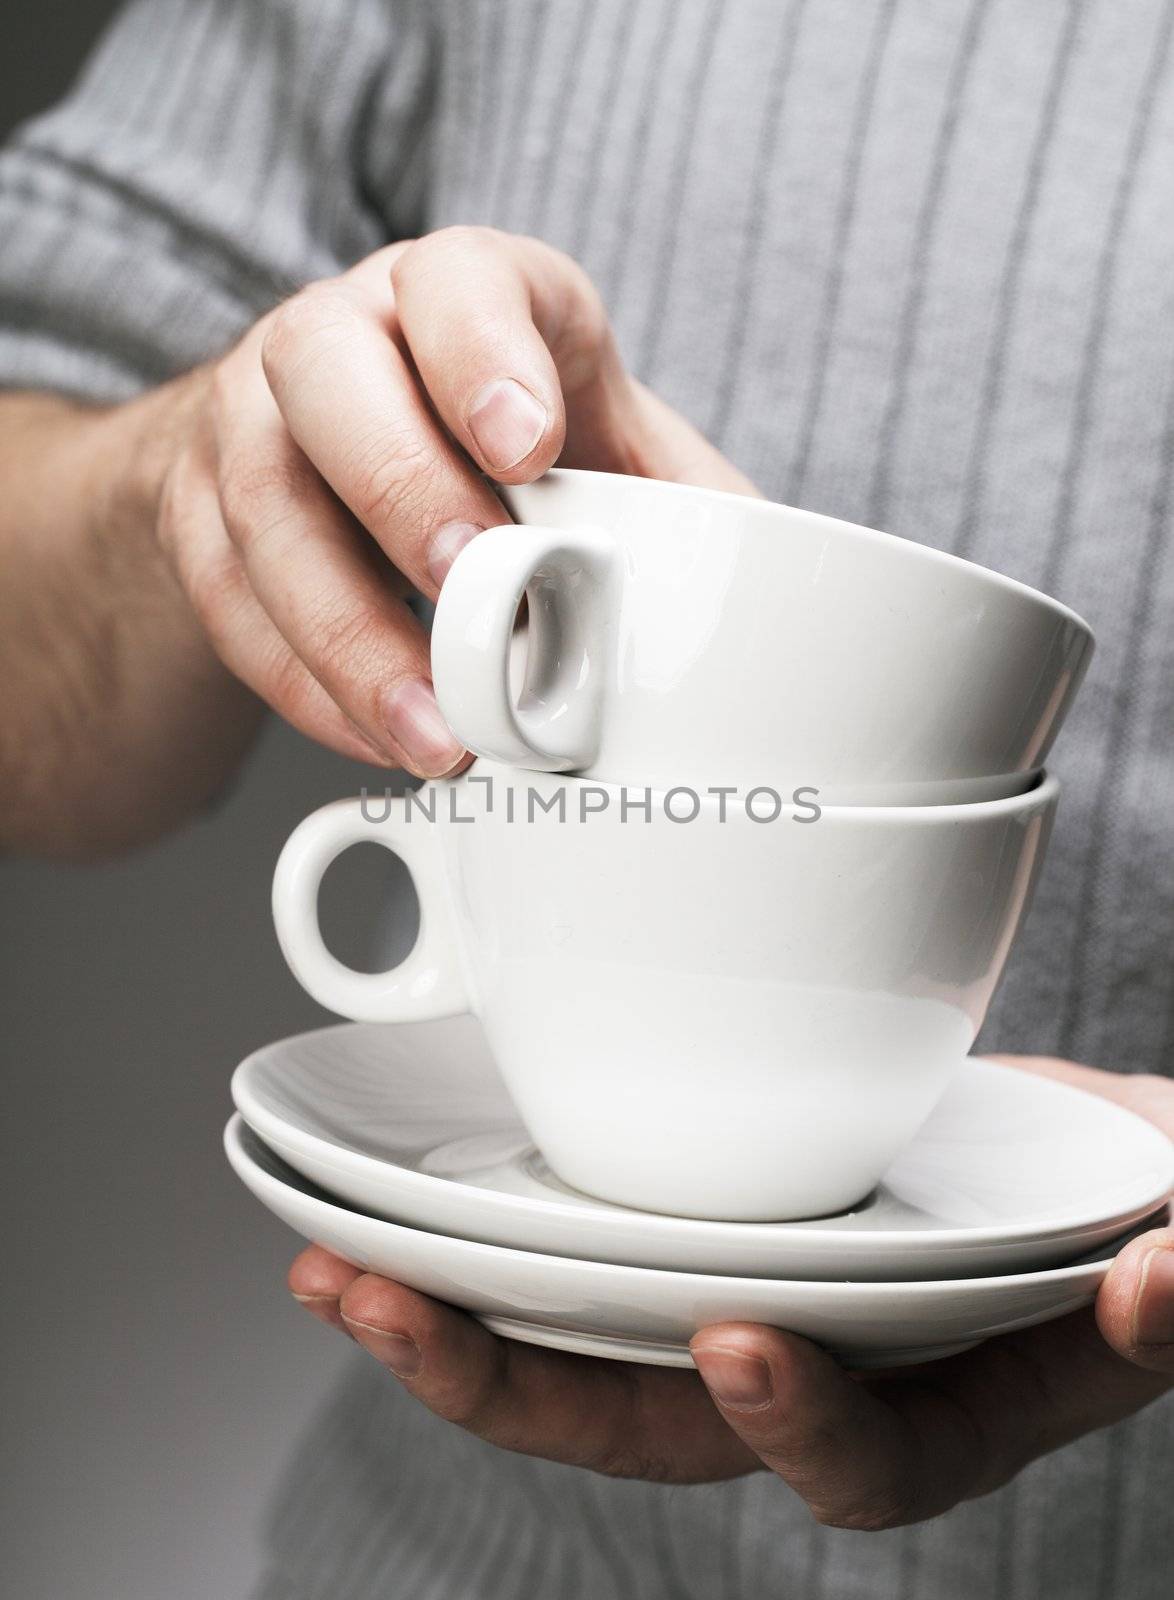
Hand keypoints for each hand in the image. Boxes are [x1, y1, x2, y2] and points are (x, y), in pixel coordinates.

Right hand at [144, 228, 756, 775]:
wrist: (340, 452)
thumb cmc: (490, 437)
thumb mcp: (593, 433)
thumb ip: (673, 491)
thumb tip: (789, 594)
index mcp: (454, 291)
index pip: (458, 282)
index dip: (483, 354)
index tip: (526, 446)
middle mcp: (335, 334)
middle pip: (328, 377)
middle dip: (401, 486)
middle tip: (472, 582)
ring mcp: (250, 420)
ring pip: (261, 507)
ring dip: (347, 632)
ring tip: (436, 726)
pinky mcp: (201, 511)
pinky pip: (230, 601)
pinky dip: (305, 684)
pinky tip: (379, 736)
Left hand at [288, 1057, 1173, 1525]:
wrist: (1098, 1153)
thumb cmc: (1149, 1203)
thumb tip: (1153, 1291)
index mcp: (951, 1403)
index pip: (869, 1459)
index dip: (804, 1425)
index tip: (744, 1339)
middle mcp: (831, 1371)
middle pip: (657, 1424)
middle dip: (513, 1389)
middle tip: (387, 1313)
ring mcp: (764, 1297)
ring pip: (595, 1348)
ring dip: (458, 1319)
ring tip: (331, 1274)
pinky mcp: (718, 1215)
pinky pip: (594, 1252)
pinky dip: (494, 1239)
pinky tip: (400, 1201)